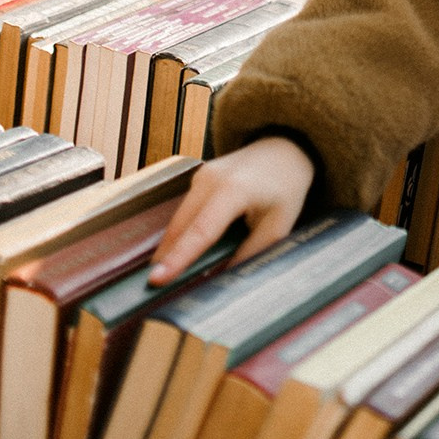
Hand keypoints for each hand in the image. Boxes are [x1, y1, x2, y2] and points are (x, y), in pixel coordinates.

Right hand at [149, 137, 314, 284]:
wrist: (285, 148)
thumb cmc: (286, 187)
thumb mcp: (278, 225)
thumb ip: (250, 253)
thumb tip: (222, 279)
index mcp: (234, 190)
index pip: (201, 231)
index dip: (178, 258)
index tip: (156, 279)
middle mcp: (211, 179)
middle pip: (181, 227)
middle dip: (165, 258)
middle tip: (151, 291)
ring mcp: (202, 175)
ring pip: (178, 220)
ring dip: (169, 247)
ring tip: (161, 277)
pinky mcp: (199, 178)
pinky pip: (184, 211)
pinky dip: (179, 234)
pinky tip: (176, 254)